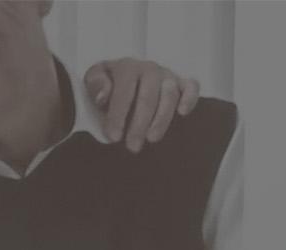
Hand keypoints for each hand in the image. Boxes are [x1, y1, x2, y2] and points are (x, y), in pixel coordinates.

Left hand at [84, 57, 199, 151]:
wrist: (124, 82)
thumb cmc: (108, 86)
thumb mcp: (94, 81)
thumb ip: (95, 85)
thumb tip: (103, 96)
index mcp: (127, 67)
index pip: (124, 90)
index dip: (118, 114)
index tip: (113, 136)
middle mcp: (149, 69)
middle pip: (148, 95)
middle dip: (139, 123)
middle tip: (132, 146)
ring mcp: (167, 76)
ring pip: (170, 94)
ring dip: (162, 118)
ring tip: (152, 139)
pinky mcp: (181, 84)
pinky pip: (191, 86)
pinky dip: (190, 98)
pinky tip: (182, 113)